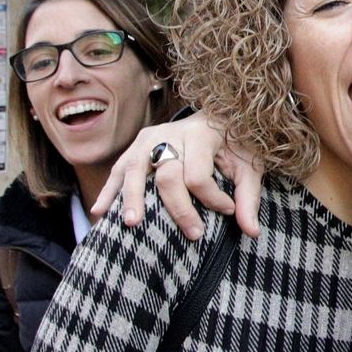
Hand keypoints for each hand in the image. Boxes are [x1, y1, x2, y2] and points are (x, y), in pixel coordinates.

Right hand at [89, 112, 262, 240]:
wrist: (218, 116)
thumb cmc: (234, 144)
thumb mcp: (250, 167)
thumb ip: (249, 198)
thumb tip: (251, 232)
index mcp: (201, 134)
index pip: (199, 174)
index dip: (213, 198)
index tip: (228, 210)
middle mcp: (171, 132)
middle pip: (167, 174)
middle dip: (179, 208)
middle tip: (194, 234)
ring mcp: (149, 137)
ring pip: (135, 169)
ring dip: (132, 198)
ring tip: (132, 224)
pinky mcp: (136, 145)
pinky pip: (119, 169)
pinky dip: (109, 191)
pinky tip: (100, 212)